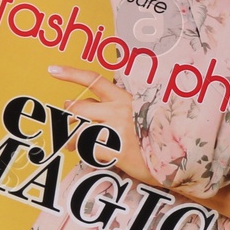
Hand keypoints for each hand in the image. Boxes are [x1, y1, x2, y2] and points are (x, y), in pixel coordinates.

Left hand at [49, 66, 155, 186]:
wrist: (177, 159)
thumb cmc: (151, 134)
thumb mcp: (135, 112)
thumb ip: (107, 105)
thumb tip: (74, 104)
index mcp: (123, 98)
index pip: (93, 80)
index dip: (71, 74)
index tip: (52, 70)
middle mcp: (118, 111)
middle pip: (78, 107)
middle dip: (68, 115)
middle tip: (68, 121)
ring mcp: (117, 131)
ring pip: (79, 130)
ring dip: (70, 138)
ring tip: (70, 144)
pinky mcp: (117, 152)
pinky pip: (89, 150)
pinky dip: (86, 154)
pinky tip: (92, 156)